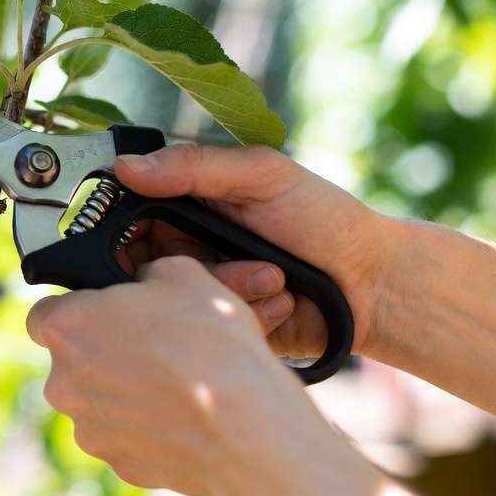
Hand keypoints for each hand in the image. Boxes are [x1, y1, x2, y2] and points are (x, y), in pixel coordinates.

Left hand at [26, 257, 401, 495]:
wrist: (247, 422)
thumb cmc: (211, 344)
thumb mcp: (182, 273)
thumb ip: (146, 275)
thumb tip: (146, 284)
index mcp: (68, 327)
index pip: (45, 314)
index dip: (75, 310)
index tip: (102, 313)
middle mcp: (64, 382)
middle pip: (72, 360)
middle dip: (103, 351)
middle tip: (148, 343)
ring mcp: (90, 427)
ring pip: (97, 400)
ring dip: (124, 388)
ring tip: (172, 378)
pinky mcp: (118, 461)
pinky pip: (124, 433)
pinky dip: (145, 423)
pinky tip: (180, 411)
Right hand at [115, 144, 391, 358]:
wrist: (375, 284)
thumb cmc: (322, 217)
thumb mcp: (260, 175)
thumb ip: (193, 167)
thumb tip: (124, 167)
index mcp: (182, 206)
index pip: (121, 217)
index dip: (119, 227)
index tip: (139, 232)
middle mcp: (181, 250)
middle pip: (136, 266)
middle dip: (179, 265)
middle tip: (208, 260)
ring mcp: (201, 291)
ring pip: (173, 301)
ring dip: (228, 287)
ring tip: (274, 277)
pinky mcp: (221, 329)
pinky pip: (208, 328)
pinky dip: (249, 312)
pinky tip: (283, 300)